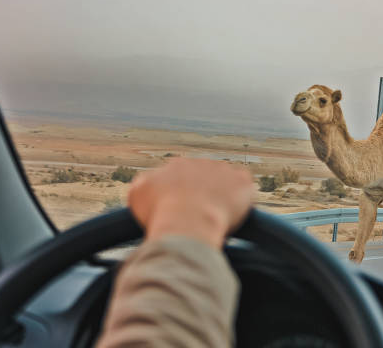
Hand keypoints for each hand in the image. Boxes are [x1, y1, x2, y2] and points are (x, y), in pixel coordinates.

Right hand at [127, 158, 253, 247]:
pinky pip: (244, 183)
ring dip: (222, 195)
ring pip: (224, 180)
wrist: (187, 221)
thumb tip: (150, 182)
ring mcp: (222, 170)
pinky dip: (242, 196)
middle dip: (201, 195)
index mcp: (176, 166)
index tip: (182, 214)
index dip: (181, 197)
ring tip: (217, 218)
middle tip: (199, 218)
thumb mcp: (138, 196)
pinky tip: (235, 210)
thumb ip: (145, 183)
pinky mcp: (241, 180)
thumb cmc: (161, 213)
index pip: (180, 178)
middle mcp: (200, 162)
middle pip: (203, 178)